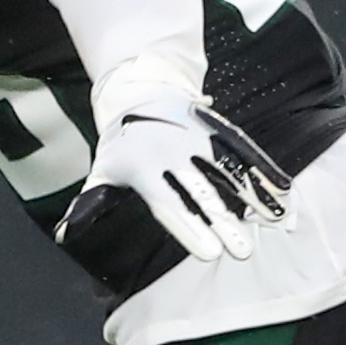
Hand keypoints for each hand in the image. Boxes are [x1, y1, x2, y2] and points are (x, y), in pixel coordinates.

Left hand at [60, 64, 288, 264]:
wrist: (139, 91)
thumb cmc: (120, 144)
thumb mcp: (101, 169)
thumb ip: (89, 203)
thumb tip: (65, 235)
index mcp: (144, 169)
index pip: (169, 204)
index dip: (189, 229)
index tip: (208, 253)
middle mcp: (174, 153)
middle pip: (201, 192)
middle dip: (222, 222)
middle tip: (241, 250)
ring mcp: (198, 138)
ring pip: (227, 170)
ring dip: (251, 196)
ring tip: (272, 220)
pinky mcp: (216, 128)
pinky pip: (242, 150)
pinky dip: (262, 169)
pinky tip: (280, 190)